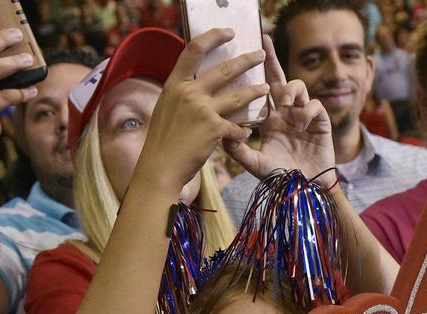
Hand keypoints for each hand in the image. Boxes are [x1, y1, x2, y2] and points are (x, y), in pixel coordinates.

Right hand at [140, 28, 269, 193]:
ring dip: (256, 91)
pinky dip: (242, 132)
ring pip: (238, 96)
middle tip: (261, 55)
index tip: (229, 33)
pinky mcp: (214, 129)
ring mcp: (202, 110)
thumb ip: (182, 93)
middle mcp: (189, 92)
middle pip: (224, 69)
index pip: (194, 49)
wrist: (160, 167)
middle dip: (247, 60)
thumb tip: (196, 82)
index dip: (213, 37)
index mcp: (175, 84)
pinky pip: (237, 127)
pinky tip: (246, 134)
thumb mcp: (167, 107)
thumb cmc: (163, 140)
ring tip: (266, 88)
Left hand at [224, 35, 334, 186]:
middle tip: (265, 40)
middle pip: (278, 79)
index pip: (259, 92)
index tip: (241, 56)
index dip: (253, 74)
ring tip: (285, 105)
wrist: (303, 191)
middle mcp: (284, 114)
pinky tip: (301, 124)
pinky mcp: (320, 123)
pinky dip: (307, 110)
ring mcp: (303, 116)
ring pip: (298, 87)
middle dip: (272, 59)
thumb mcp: (253, 163)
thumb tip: (220, 132)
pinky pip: (314, 104)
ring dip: (291, 91)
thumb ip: (237, 149)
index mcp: (268, 120)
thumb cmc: (279, 178)